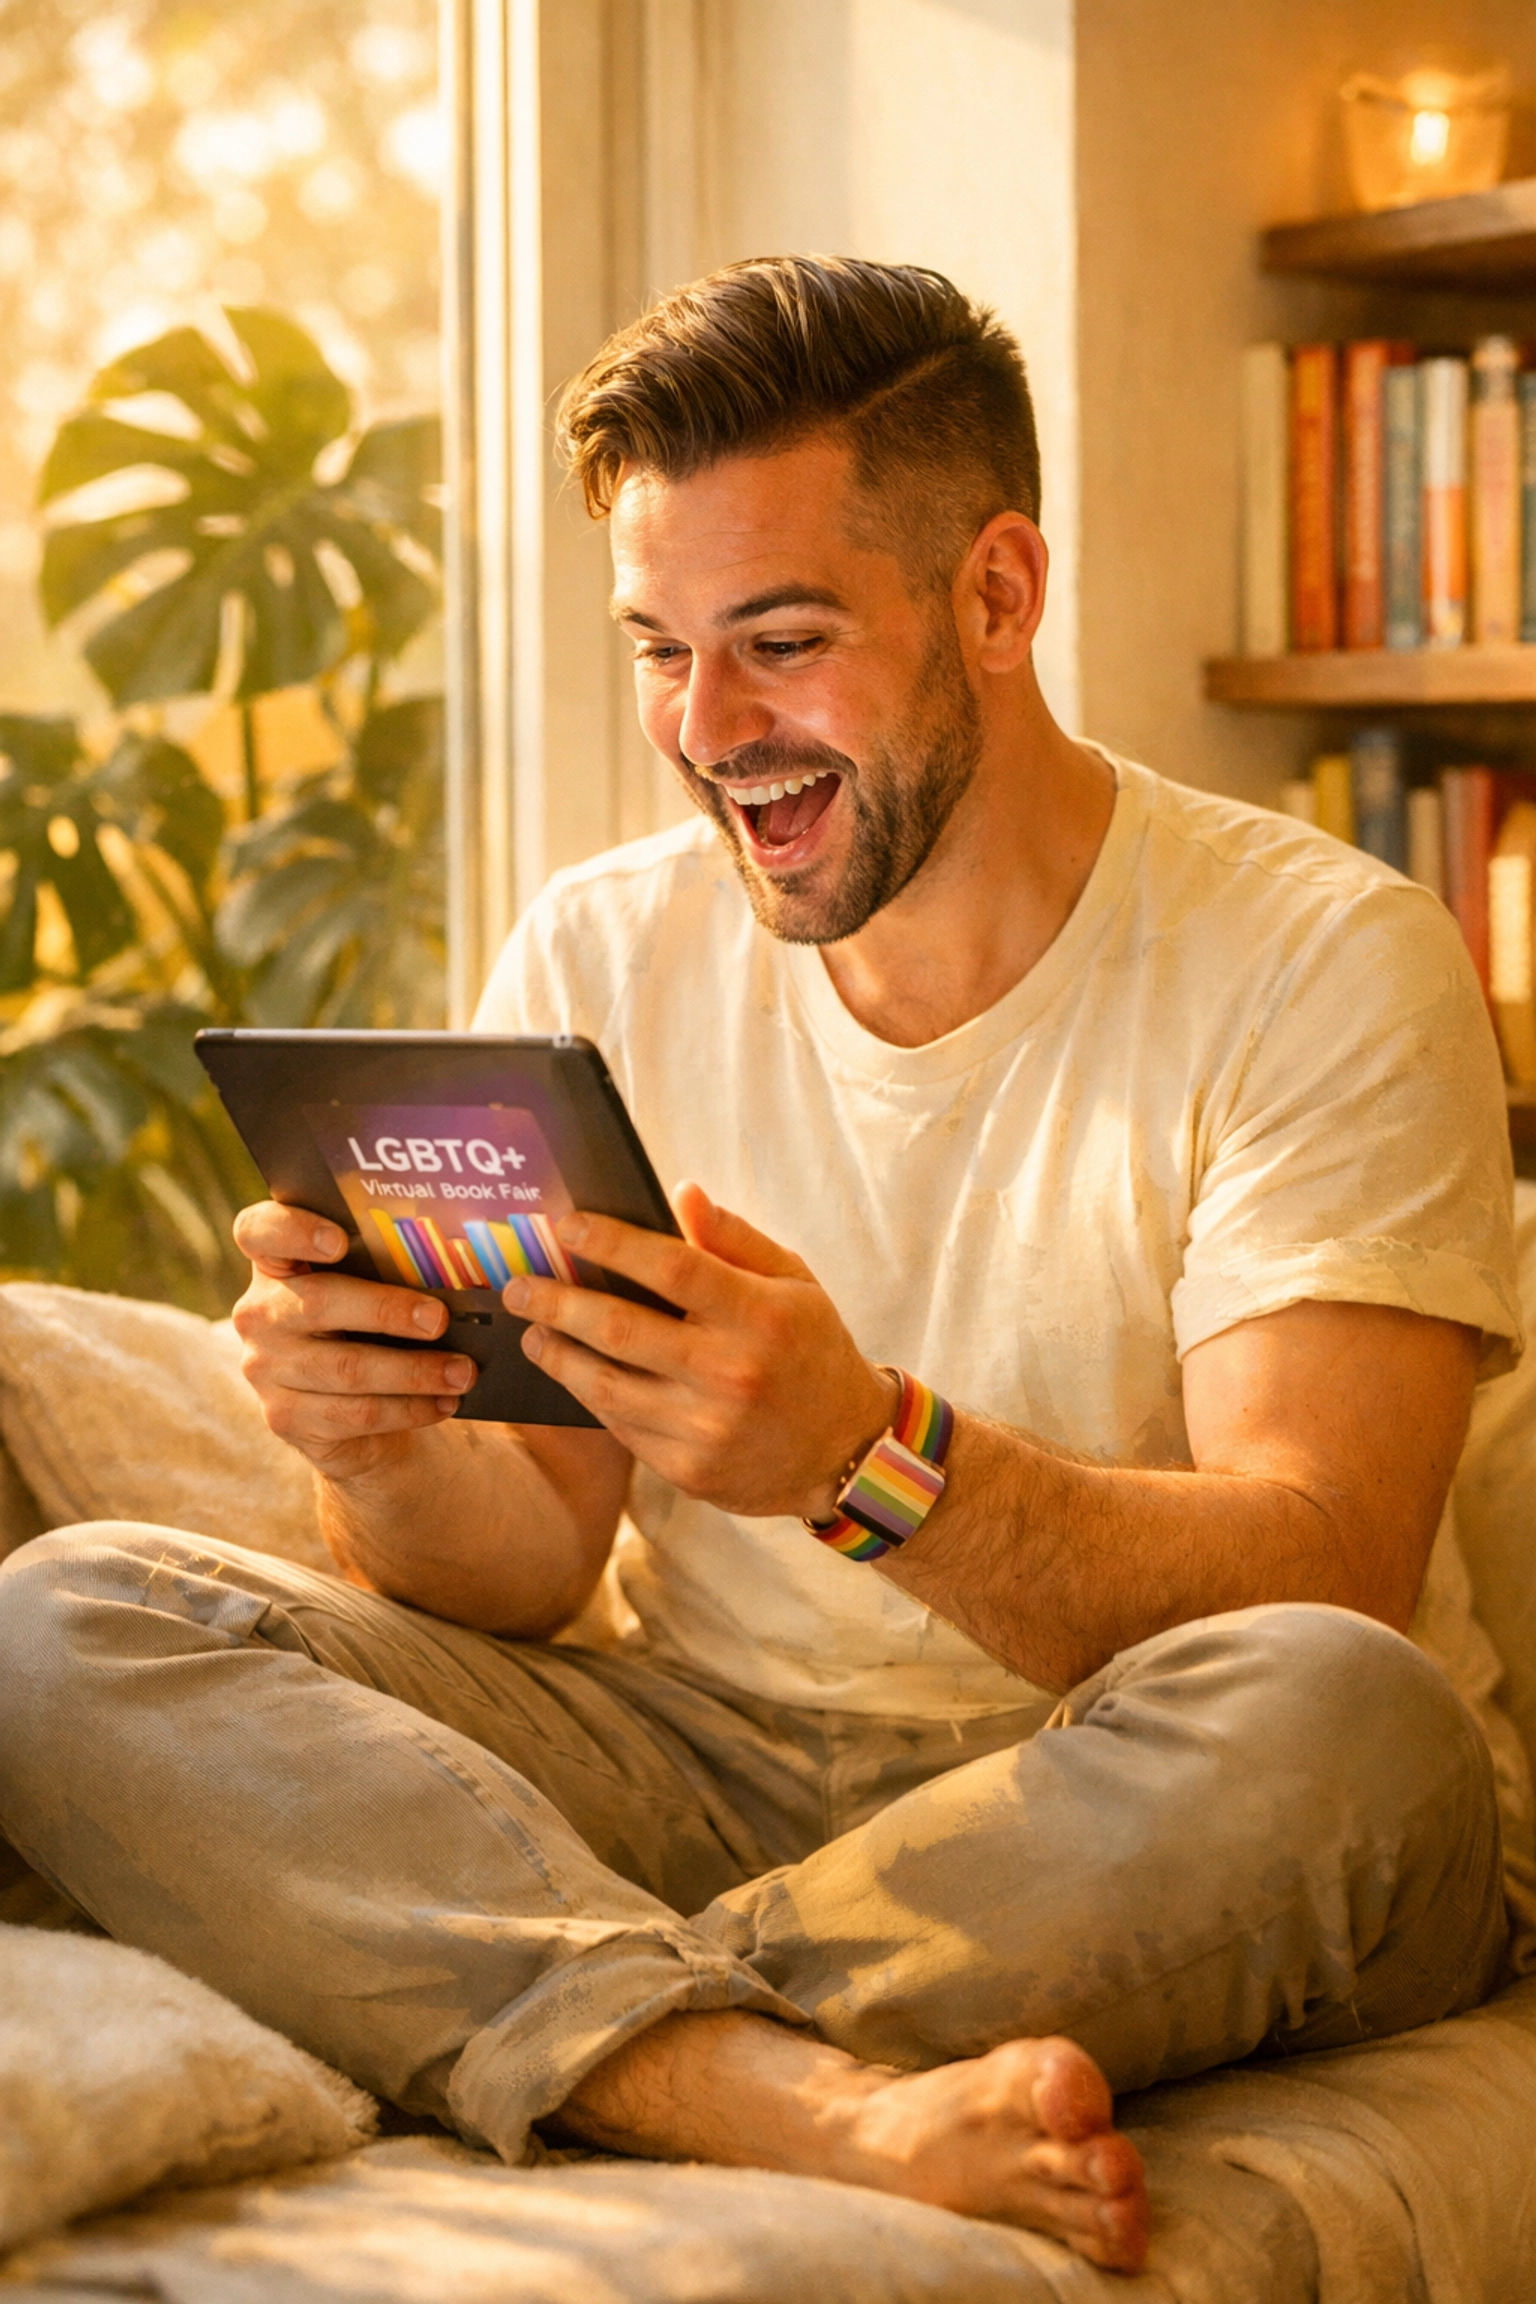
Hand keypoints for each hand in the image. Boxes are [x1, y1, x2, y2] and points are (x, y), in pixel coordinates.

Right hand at [231, 1200, 477, 1476]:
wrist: (352, 1410)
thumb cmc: (371, 1326)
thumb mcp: (371, 1289)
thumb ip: (388, 1269)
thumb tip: (457, 1272)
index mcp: (276, 1263)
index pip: (259, 1231)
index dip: (293, 1229)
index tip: (340, 1240)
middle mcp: (259, 1313)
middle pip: (318, 1303)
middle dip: (387, 1310)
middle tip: (440, 1319)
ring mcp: (265, 1368)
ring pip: (346, 1368)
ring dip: (414, 1371)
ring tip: (462, 1372)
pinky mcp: (285, 1417)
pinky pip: (355, 1413)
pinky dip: (408, 1409)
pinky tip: (444, 1402)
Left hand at [504, 1181, 895, 1518]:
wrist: (843, 1451)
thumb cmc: (812, 1352)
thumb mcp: (794, 1282)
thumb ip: (735, 1238)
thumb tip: (681, 1194)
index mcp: (760, 1315)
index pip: (670, 1267)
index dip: (610, 1243)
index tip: (566, 1226)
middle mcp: (731, 1372)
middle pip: (619, 1328)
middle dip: (556, 1301)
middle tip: (519, 1285)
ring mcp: (706, 1428)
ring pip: (605, 1385)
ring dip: (557, 1353)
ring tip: (532, 1330)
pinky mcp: (687, 1470)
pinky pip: (620, 1426)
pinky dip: (588, 1394)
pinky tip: (572, 1370)